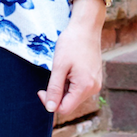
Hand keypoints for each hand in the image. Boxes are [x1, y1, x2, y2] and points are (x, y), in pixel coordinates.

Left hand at [38, 2, 105, 118]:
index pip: (64, 109)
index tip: (41, 90)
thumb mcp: (59, 66)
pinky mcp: (94, 79)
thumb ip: (54, 89)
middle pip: (69, 104)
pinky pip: (79, 89)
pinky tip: (69, 69)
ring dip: (63, 88)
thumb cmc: (72, 43)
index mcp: (85, 87)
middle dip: (57, 94)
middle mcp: (93, 89)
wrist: (86, 27)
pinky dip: (70, 83)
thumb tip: (50, 108)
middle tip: (52, 76)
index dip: (49, 103)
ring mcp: (95, 84)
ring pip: (73, 97)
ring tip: (63, 70)